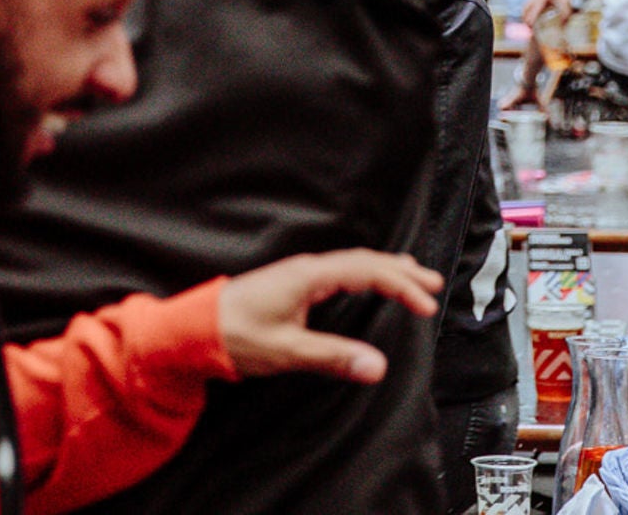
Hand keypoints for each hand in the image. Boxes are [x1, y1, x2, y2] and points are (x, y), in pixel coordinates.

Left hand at [214, 250, 442, 383]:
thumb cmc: (235, 336)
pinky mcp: (294, 284)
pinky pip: (341, 270)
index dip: (401, 286)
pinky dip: (365, 273)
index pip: (367, 271)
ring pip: (353, 262)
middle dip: (401, 271)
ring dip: (385, 269)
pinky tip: (368, 283)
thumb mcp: (287, 351)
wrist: (194, 329)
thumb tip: (378, 366)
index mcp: (309, 276)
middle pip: (365, 261)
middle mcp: (307, 269)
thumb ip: (333, 357)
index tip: (426, 305)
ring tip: (413, 277)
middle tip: (433, 285)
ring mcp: (300, 274)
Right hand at [517, 0, 574, 31]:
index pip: (533, 11)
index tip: (530, 29)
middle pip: (525, 9)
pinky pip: (528, 3)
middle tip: (528, 30)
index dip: (530, 21)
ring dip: (525, 15)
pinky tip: (530, 16)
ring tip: (527, 25)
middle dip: (525, 19)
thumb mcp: (566, 1)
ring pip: (525, 6)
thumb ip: (564, 14)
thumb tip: (563, 25)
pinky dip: (527, 10)